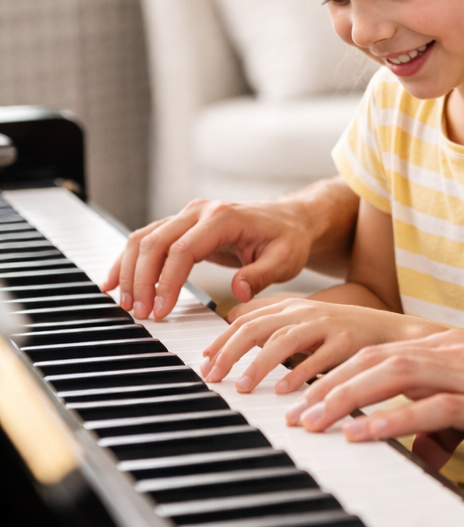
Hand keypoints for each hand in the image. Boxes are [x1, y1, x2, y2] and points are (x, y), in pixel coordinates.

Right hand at [101, 197, 325, 319]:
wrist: (289, 220)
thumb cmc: (288, 240)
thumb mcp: (285, 260)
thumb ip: (261, 275)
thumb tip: (238, 292)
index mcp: (223, 218)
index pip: (183, 250)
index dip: (168, 282)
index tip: (162, 311)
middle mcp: (199, 212)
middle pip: (155, 242)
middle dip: (141, 280)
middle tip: (139, 314)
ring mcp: (187, 216)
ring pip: (143, 239)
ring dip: (129, 272)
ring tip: (126, 305)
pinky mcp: (180, 225)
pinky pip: (146, 240)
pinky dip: (127, 261)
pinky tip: (112, 283)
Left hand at [200, 300, 424, 393]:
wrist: (396, 332)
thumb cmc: (348, 332)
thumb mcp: (308, 323)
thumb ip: (275, 326)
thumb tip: (235, 329)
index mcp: (293, 307)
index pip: (248, 319)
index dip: (222, 340)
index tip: (204, 362)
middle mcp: (307, 312)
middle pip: (259, 327)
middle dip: (230, 351)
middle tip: (213, 376)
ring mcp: (328, 325)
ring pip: (284, 341)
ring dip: (260, 365)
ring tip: (243, 387)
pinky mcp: (349, 342)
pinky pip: (319, 358)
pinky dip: (300, 374)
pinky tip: (284, 391)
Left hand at [283, 331, 463, 465]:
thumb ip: (449, 428)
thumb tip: (420, 456)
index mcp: (452, 351)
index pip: (379, 350)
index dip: (333, 367)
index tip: (296, 390)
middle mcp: (457, 352)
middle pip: (374, 355)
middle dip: (324, 380)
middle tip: (285, 408)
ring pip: (395, 373)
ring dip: (345, 396)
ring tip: (308, 420)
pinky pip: (435, 408)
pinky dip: (394, 419)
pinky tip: (363, 435)